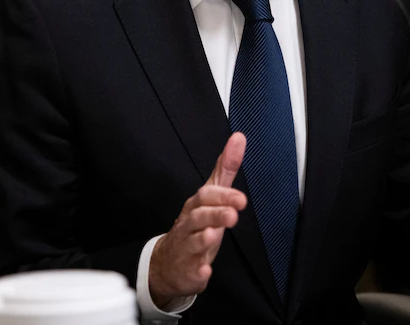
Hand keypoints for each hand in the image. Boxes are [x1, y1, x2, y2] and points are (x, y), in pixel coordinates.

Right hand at [148, 133, 247, 308]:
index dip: (223, 196)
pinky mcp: (189, 270)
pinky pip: (192, 271)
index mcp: (196, 206)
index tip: (241, 199)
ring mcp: (187, 248)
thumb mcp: (211, 195)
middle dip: (215, 214)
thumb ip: (225, 168)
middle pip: (198, 217)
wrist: (168, 263)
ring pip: (193, 242)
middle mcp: (189, 225)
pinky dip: (198, 271)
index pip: (206, 196)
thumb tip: (239, 138)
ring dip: (204, 238)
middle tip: (233, 215)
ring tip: (216, 234)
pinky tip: (206, 270)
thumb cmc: (194, 225)